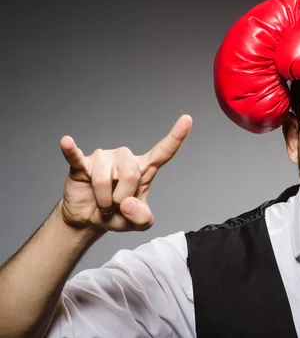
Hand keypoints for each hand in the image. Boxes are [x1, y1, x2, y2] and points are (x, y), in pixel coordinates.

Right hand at [57, 114, 192, 232]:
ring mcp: (104, 159)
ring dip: (103, 200)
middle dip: (122, 199)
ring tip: (102, 202)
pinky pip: (76, 157)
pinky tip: (67, 142)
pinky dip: (71, 150)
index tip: (187, 119)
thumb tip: (128, 203)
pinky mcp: (82, 165)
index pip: (164, 151)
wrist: (89, 220)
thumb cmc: (118, 215)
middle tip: (115, 206)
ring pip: (106, 179)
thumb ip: (143, 218)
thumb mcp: (138, 223)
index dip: (176, 136)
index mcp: (144, 169)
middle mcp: (125, 159)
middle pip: (132, 175)